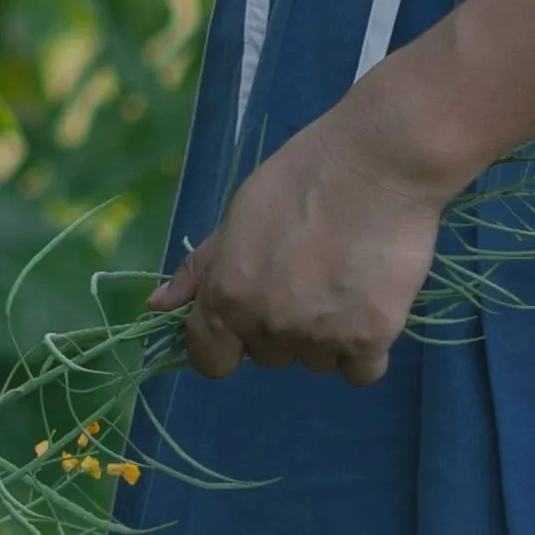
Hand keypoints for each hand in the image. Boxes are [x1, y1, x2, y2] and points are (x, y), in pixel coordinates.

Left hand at [150, 90, 462, 387]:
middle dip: (282, 326)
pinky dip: (365, 347)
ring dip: (327, 335)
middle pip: (269, 356)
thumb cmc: (302, 178)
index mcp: (227, 296)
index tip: (247, 320)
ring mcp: (319, 335)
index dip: (226, 342)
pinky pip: (360, 370)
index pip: (209, 360)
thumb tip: (157, 307)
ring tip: (344, 280)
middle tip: (308, 276)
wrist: (377, 164)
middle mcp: (268, 324)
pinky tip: (371, 303)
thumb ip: (200, 270)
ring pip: (317, 361)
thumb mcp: (237, 216)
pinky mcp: (370, 338)